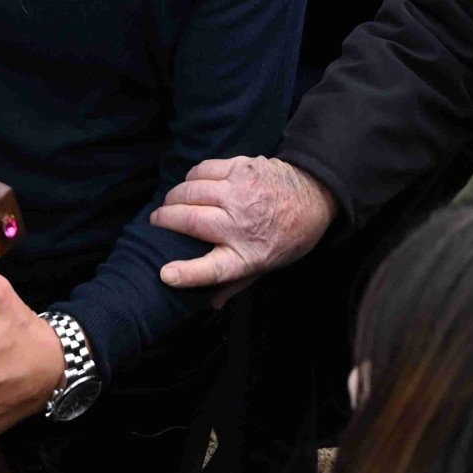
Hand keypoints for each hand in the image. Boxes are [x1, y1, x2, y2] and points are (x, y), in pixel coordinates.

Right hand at [150, 156, 335, 298]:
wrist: (314, 197)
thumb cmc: (286, 237)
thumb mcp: (264, 266)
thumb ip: (234, 284)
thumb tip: (210, 305)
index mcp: (246, 255)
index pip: (211, 270)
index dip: (185, 273)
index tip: (165, 273)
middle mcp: (241, 224)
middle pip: (189, 220)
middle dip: (164, 219)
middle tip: (157, 220)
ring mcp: (240, 193)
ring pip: (191, 190)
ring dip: (174, 196)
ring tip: (173, 202)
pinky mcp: (241, 168)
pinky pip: (203, 170)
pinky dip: (191, 177)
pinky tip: (193, 184)